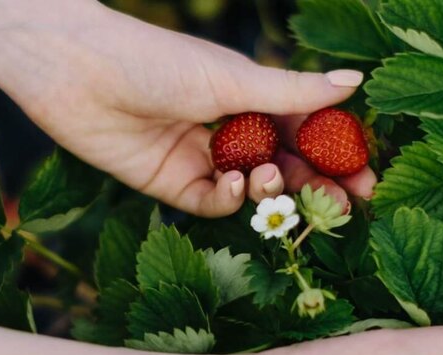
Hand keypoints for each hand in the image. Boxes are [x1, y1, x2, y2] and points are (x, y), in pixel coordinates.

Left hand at [0, 3, 377, 216]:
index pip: (304, 129)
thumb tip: (354, 84)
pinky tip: (234, 183)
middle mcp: (227, 127)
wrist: (75, 72)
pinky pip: (212, 202)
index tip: (367, 180)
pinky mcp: (168, 183)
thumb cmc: (154, 61)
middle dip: (313, 185)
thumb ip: (292, 92)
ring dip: (270, 189)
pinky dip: (228, 199)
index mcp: (248, 93)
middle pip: (283, 166)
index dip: (335, 155)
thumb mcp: (231, 79)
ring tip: (271, 178)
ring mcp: (199, 157)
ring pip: (251, 188)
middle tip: (342, 205)